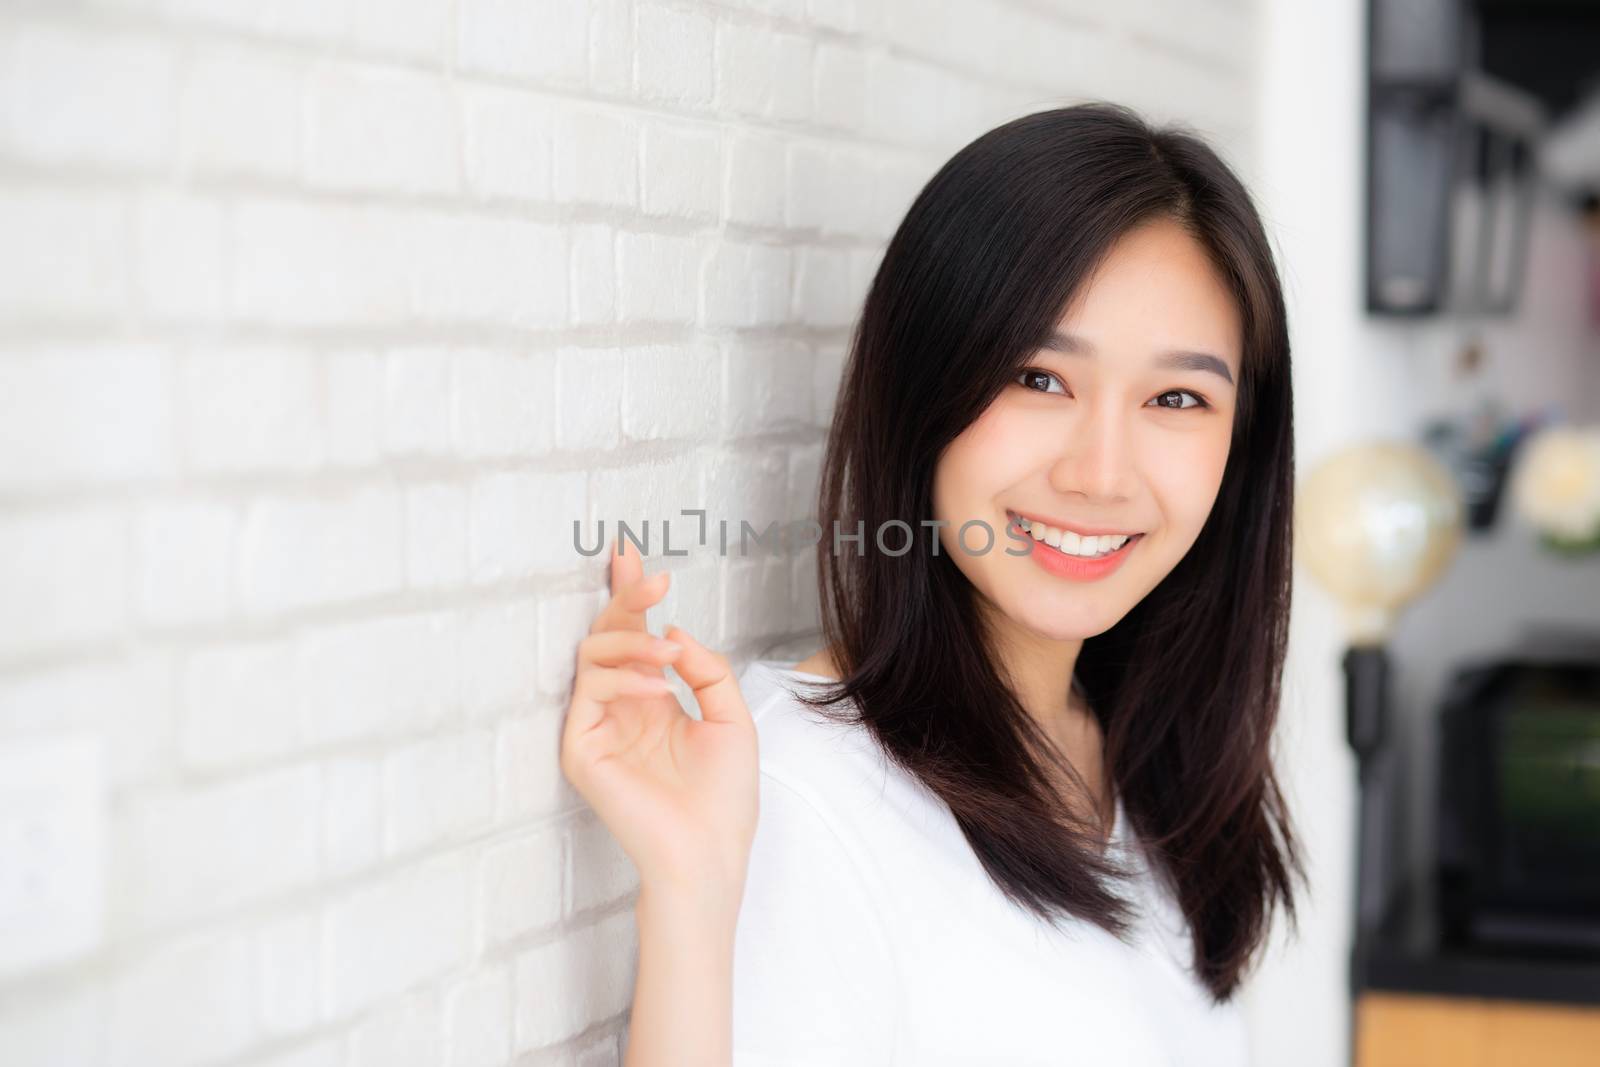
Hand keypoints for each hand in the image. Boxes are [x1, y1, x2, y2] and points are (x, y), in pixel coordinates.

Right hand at [559, 536, 759, 909]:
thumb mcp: (730, 716)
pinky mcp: (581, 749)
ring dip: (632, 639)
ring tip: (667, 651)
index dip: (630, 595)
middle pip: (608, 635)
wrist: (710, 851)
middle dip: (625, 598)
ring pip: (592, 654)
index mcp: (651, 701)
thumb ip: (706, 667)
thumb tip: (671, 629)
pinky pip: (590, 691)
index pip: (634, 637)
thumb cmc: (723, 796)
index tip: (632, 555)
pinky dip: (625, 678)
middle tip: (648, 575)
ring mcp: (597, 728)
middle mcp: (620, 709)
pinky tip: (658, 688)